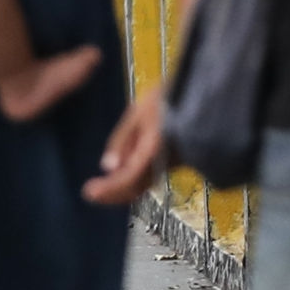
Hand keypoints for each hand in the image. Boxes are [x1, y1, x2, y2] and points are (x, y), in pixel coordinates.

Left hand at [84, 89, 163, 205]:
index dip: (110, 188)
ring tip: (99, 188)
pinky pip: (150, 176)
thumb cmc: (166, 99)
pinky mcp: (173, 161)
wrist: (200, 95)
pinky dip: (132, 181)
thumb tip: (106, 167)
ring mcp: (171, 164)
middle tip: (90, 193)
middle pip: (138, 187)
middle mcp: (165, 162)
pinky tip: (119, 175)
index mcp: (155, 148)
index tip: (89, 192)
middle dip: (113, 194)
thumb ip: (122, 140)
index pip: (130, 176)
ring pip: (144, 184)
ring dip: (121, 189)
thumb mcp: (138, 113)